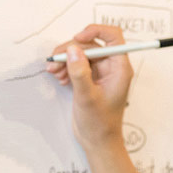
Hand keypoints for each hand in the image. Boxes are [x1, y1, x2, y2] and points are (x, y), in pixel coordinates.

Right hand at [44, 24, 133, 150]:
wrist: (97, 141)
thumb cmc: (99, 123)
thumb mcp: (87, 97)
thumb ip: (80, 72)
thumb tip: (72, 50)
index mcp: (119, 68)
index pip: (113, 37)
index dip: (95, 31)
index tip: (77, 39)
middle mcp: (111, 67)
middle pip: (91, 44)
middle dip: (70, 50)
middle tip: (54, 62)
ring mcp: (100, 72)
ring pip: (81, 54)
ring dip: (65, 60)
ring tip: (53, 72)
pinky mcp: (89, 79)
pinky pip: (76, 64)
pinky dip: (65, 68)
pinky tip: (59, 79)